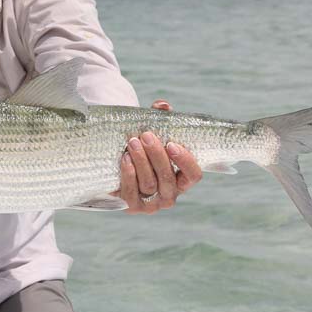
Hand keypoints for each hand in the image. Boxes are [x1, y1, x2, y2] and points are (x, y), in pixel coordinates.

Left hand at [114, 99, 202, 213]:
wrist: (118, 162)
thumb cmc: (144, 148)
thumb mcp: (154, 133)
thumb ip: (161, 118)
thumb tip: (162, 105)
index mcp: (182, 179)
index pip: (193, 175)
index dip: (185, 161)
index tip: (172, 144)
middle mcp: (170, 195)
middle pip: (168, 178)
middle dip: (157, 155)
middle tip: (146, 136)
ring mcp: (151, 204)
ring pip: (149, 184)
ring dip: (141, 162)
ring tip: (132, 142)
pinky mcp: (132, 206)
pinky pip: (131, 192)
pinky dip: (128, 174)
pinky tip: (125, 158)